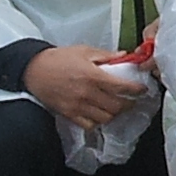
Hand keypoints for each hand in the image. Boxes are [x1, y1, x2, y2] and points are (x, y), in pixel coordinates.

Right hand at [23, 43, 147, 129]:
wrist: (34, 69)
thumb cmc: (58, 58)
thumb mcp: (84, 51)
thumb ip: (106, 55)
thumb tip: (124, 56)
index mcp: (93, 75)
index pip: (121, 87)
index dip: (136, 90)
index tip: (142, 90)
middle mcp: (87, 93)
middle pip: (116, 106)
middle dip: (128, 104)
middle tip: (131, 100)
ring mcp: (77, 106)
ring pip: (105, 118)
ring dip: (114, 114)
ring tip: (116, 107)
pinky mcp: (69, 114)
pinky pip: (89, 125)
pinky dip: (97, 122)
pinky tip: (99, 114)